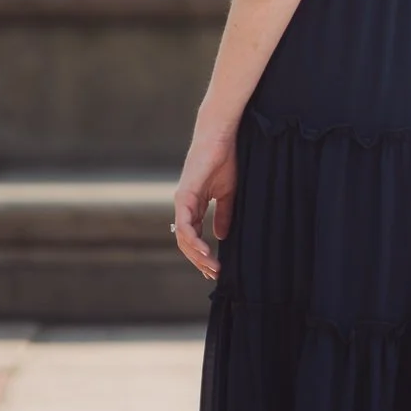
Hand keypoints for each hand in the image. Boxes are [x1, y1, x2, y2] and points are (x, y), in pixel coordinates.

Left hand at [172, 121, 237, 279]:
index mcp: (194, 205)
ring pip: (184, 238)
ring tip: (212, 267)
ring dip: (197, 256)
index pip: (194, 237)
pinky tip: (205, 251)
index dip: (203, 255)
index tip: (216, 269)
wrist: (221, 136)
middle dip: (200, 261)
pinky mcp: (184, 196)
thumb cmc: (225, 159)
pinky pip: (185, 225)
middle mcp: (185, 206)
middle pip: (187, 242)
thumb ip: (223, 214)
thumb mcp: (227, 193)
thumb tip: (221, 236)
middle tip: (214, 274)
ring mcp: (182, 202)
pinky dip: (193, 241)